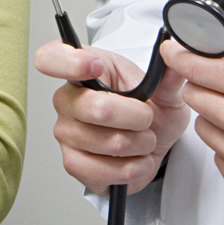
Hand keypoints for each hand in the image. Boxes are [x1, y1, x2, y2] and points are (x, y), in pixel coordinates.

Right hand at [35, 40, 189, 195]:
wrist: (151, 144)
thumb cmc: (147, 111)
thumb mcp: (163, 90)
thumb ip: (167, 75)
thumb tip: (172, 53)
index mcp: (80, 70)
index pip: (51, 58)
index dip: (69, 62)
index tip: (96, 67)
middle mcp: (66, 100)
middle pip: (97, 109)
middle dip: (138, 119)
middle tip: (146, 119)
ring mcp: (66, 133)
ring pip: (109, 143)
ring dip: (139, 145)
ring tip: (141, 140)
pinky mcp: (73, 163)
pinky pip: (104, 171)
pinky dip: (132, 169)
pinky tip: (134, 160)